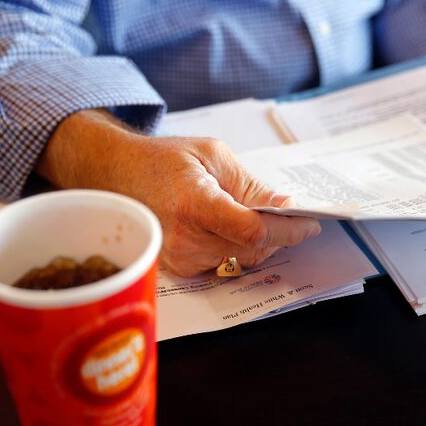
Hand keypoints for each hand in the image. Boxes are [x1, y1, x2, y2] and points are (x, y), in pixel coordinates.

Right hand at [36, 109, 320, 275]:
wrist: (115, 174)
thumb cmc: (164, 160)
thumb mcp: (213, 155)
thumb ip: (250, 184)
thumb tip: (285, 206)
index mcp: (195, 204)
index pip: (253, 230)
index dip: (288, 230)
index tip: (310, 223)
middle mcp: (186, 239)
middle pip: (253, 249)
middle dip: (280, 234)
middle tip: (294, 216)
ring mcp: (180, 259)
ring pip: (242, 259)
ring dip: (260, 241)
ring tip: (258, 215)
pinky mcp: (179, 269)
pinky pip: (225, 263)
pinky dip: (239, 247)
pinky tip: (235, 227)